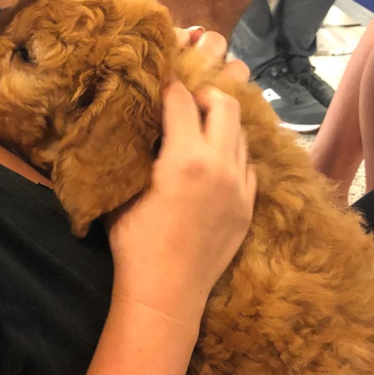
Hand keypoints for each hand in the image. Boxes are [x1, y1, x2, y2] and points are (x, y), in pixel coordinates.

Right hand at [108, 34, 256, 332]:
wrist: (166, 291)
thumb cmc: (134, 241)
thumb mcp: (125, 187)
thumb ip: (137, 149)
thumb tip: (138, 121)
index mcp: (185, 157)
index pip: (182, 100)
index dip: (168, 87)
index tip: (160, 83)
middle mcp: (220, 164)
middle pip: (225, 105)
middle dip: (204, 95)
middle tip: (186, 104)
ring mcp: (240, 186)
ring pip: (240, 134)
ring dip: (220, 125)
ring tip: (199, 131)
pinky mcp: (248, 206)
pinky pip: (247, 164)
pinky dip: (231, 154)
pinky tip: (213, 163)